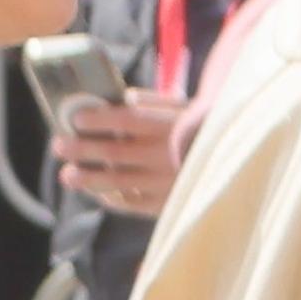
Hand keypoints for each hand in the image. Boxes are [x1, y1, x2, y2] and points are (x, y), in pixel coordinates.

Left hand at [51, 90, 197, 216]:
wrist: (242, 162)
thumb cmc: (209, 129)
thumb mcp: (190, 108)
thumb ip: (158, 101)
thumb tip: (125, 96)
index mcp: (172, 126)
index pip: (128, 121)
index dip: (99, 120)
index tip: (75, 118)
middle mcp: (167, 154)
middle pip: (116, 152)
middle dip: (83, 149)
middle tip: (58, 146)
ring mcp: (167, 182)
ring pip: (121, 181)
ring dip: (90, 179)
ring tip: (67, 176)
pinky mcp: (171, 203)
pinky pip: (136, 203)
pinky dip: (115, 199)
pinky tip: (99, 194)